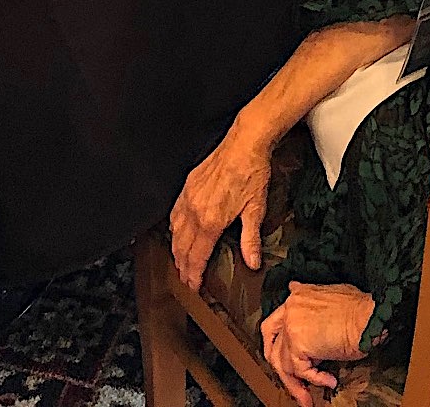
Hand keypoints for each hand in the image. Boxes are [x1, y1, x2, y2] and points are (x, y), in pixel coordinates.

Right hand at [170, 129, 271, 290]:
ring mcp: (189, 197)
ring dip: (176, 250)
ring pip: (175, 231)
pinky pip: (174, 213)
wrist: (244, 143)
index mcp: (211, 220)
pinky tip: (176, 233)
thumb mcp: (256, 209)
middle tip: (185, 281)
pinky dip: (173, 228)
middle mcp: (195, 211)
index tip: (194, 287)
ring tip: (179, 264)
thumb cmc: (253, 174)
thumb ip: (250, 239)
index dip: (194, 274)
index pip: (197, 255)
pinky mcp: (188, 185)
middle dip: (183, 266)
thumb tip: (252, 263)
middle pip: (182, 246)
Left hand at [261, 285, 373, 406]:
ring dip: (294, 382)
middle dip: (275, 358)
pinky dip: (315, 380)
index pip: (279, 318)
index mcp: (297, 296)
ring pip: (282, 360)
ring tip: (307, 396)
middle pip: (269, 337)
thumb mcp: (333, 297)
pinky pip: (300, 370)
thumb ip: (313, 303)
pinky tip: (328, 381)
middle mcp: (291, 308)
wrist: (370, 317)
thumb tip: (306, 309)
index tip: (289, 352)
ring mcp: (292, 325)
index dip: (282, 337)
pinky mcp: (298, 344)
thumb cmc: (361, 309)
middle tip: (288, 377)